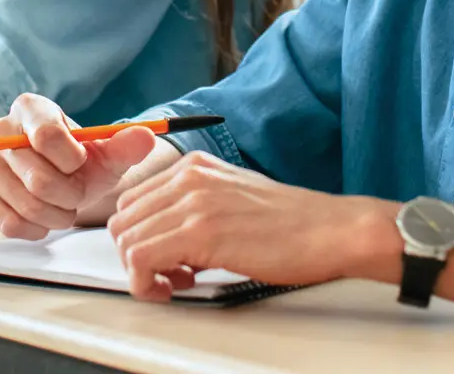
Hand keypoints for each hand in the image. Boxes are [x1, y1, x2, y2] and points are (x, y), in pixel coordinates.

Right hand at [0, 93, 167, 239]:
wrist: (59, 182)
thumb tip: (146, 136)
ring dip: (55, 215)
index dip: (73, 161)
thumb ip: (127, 145)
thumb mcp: (108, 154)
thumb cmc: (81, 164)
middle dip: (69, 196)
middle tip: (75, 195)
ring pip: (26, 203)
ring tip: (62, 207)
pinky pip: (6, 222)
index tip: (81, 164)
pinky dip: (32, 228)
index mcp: (30, 108)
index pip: (49, 136)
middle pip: (39, 178)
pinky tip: (41, 220)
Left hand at [106, 151, 394, 301]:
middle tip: (168, 275)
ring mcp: (193, 202)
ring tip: (177, 282)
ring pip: (127, 241)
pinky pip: (141, 260)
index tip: (163, 258)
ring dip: (142, 272)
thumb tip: (166, 240)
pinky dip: (146, 284)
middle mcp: (189, 177)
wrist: (330, 231)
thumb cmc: (293, 224)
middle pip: (123, 221)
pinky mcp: (200, 232)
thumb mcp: (234, 198)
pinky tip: (175, 288)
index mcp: (195, 166)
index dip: (140, 237)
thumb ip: (196, 208)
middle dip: (136, 255)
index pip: (133, 201)